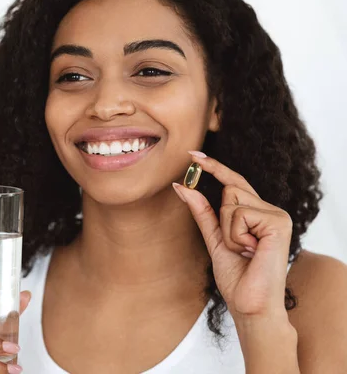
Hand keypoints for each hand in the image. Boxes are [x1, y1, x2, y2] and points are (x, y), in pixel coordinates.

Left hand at [172, 152, 292, 318]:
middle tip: (237, 247)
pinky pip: (238, 214)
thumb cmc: (237, 276)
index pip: (233, 183)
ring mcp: (277, 214)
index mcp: (258, 213)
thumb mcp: (214, 238)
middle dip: (221, 219)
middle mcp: (271, 209)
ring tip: (244, 251)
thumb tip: (182, 186)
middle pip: (229, 190)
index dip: (214, 167)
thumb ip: (202, 212)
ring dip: (227, 230)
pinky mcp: (278, 222)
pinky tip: (251, 251)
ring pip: (230, 201)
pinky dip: (235, 235)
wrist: (250, 304)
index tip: (192, 155)